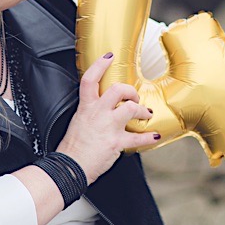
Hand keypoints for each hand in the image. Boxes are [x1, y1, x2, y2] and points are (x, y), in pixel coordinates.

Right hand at [55, 53, 158, 180]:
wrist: (69, 168)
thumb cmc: (72, 148)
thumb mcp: (78, 122)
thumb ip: (91, 112)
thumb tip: (102, 110)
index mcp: (86, 107)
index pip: (90, 79)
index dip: (100, 65)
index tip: (109, 56)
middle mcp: (98, 113)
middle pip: (118, 90)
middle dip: (131, 91)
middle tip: (135, 96)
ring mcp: (108, 127)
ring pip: (131, 108)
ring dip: (142, 111)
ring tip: (146, 114)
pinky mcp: (116, 142)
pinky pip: (138, 138)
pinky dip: (149, 137)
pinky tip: (155, 135)